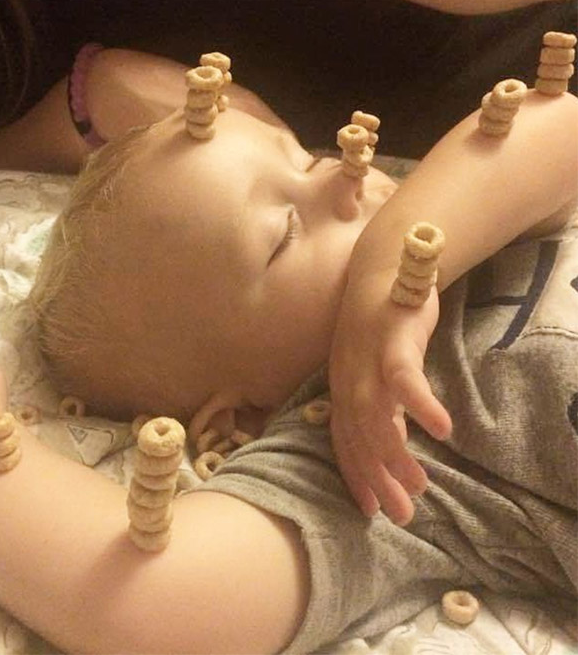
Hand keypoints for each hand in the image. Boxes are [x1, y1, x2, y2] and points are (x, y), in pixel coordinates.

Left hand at [329, 273, 451, 524]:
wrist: (381, 269)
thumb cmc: (379, 327)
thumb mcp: (372, 371)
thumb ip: (379, 405)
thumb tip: (392, 445)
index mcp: (342, 388)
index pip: (343, 441)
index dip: (354, 476)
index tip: (371, 510)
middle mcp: (347, 379)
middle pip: (357, 436)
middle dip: (376, 478)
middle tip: (400, 513)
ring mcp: (367, 360)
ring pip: (376, 415)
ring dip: (395, 453)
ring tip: (418, 484)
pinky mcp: (393, 340)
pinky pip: (404, 378)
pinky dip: (419, 405)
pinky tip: (441, 430)